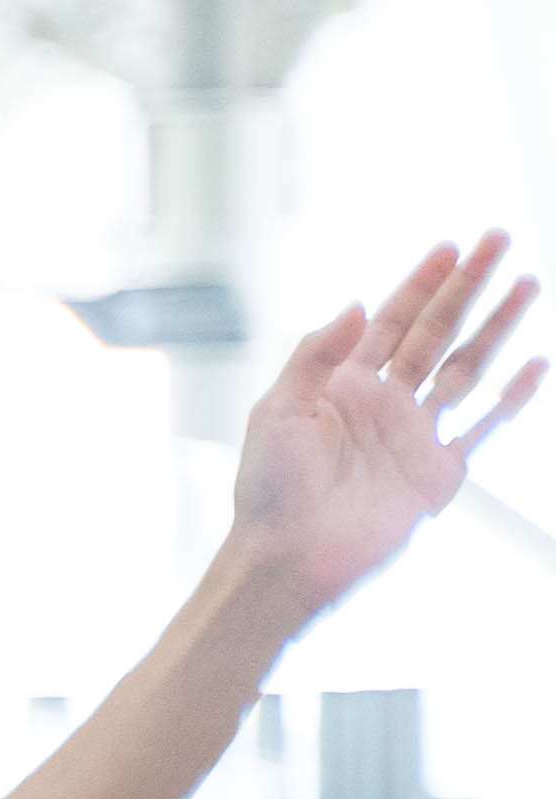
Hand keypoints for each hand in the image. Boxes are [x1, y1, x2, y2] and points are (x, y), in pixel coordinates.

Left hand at [226, 236, 537, 623]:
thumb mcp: (277, 412)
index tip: (450, 247)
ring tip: (526, 285)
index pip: (390, 319)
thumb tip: (356, 303)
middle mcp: (385, 401)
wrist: (288, 555)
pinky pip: (483, 427)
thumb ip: (316, 357)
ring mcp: (415, 434)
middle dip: (467, 287)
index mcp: (343, 383)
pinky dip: (510, 398)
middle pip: (436, 330)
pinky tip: (534, 364)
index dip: (420, 283)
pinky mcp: (437, 473)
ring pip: (467, 367)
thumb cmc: (269, 487)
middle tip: (498, 242)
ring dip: (497, 328)